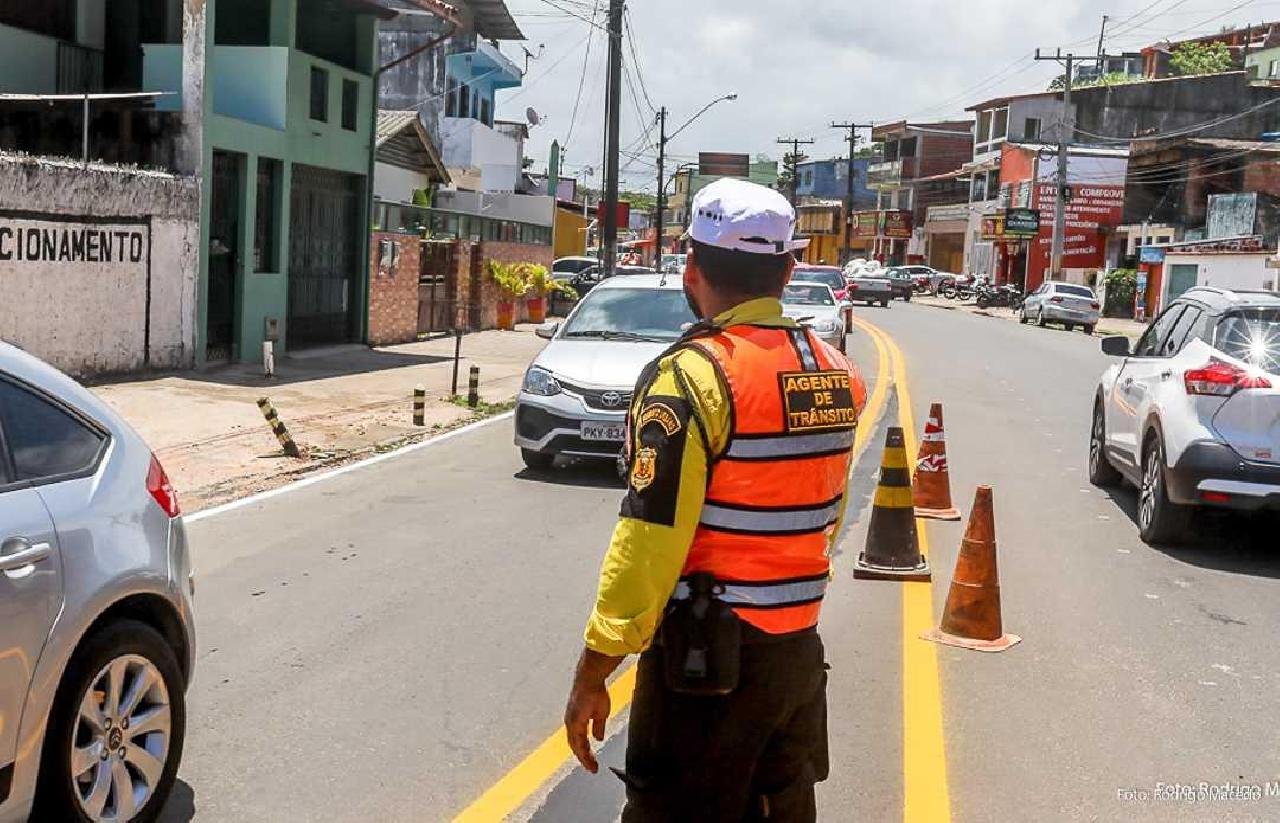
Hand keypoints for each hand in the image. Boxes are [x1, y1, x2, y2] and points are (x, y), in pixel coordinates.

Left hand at [563, 647, 622, 773]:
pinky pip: (577, 740)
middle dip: (584, 758)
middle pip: (576, 746)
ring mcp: (571, 722)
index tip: (593, 762)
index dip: (585, 752)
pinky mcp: (574, 721)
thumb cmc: (595, 692)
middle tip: (592, 768)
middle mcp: (571, 723)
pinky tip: (587, 757)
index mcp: (576, 721)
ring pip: (575, 745)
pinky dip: (582, 750)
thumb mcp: (600, 713)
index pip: (579, 741)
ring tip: (592, 767)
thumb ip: (598, 726)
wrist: (590, 679)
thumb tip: (598, 738)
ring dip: (583, 757)